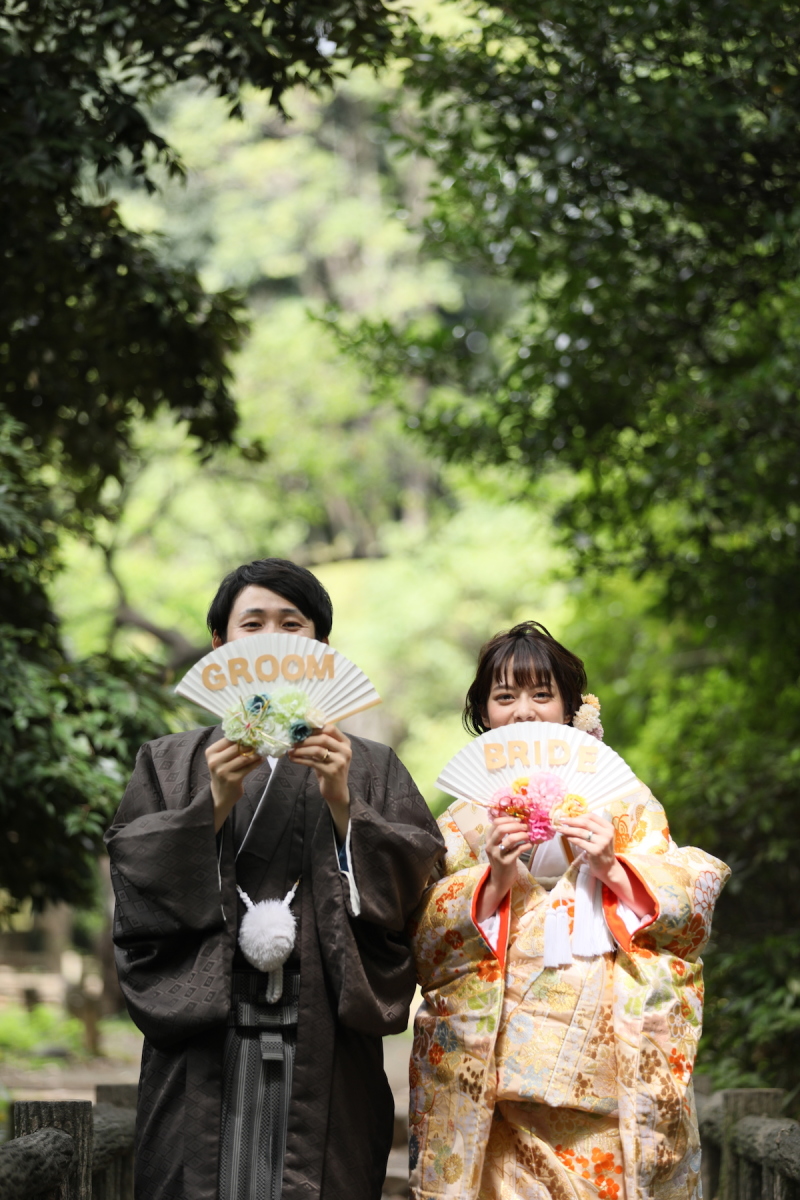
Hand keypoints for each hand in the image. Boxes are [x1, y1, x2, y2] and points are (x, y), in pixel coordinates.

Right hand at [206, 737, 264, 832]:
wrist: (220, 794)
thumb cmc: (222, 772)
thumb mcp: (220, 758)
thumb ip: (230, 747)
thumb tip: (248, 734)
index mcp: (211, 752)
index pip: (228, 739)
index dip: (241, 736)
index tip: (252, 734)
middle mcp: (215, 761)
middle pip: (237, 748)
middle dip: (250, 744)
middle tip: (260, 741)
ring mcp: (223, 771)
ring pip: (244, 758)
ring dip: (255, 753)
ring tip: (262, 750)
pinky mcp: (233, 780)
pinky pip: (249, 767)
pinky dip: (257, 762)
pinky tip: (262, 759)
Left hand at [288, 723, 351, 839]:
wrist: (337, 791)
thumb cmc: (330, 769)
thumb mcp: (329, 753)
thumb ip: (321, 742)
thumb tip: (301, 731)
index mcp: (345, 743)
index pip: (330, 728)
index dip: (315, 728)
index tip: (301, 730)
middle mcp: (345, 751)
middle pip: (323, 738)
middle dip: (305, 739)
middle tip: (293, 741)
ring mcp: (340, 762)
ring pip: (317, 750)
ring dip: (301, 749)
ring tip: (291, 750)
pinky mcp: (332, 772)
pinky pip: (312, 762)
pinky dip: (300, 759)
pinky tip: (292, 758)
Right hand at [475, 815, 531, 922]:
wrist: (500, 879)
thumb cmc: (501, 859)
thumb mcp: (498, 846)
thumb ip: (504, 835)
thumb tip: (519, 821)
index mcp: (488, 839)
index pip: (496, 823)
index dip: (508, 819)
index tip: (518, 819)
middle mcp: (491, 846)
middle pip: (501, 829)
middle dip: (516, 825)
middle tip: (525, 826)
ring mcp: (498, 854)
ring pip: (511, 839)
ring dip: (522, 835)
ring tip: (528, 835)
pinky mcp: (506, 862)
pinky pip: (518, 850)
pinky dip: (526, 845)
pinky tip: (530, 845)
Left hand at [558, 813, 616, 882]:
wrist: (608, 867)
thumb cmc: (601, 849)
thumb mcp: (600, 836)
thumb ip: (590, 827)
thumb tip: (570, 819)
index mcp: (608, 827)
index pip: (591, 816)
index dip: (578, 815)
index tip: (568, 816)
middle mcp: (606, 833)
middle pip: (585, 822)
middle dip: (571, 820)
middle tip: (560, 820)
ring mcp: (602, 842)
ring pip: (581, 832)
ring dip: (568, 829)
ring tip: (560, 829)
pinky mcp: (595, 851)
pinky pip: (580, 842)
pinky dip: (571, 838)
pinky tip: (566, 837)